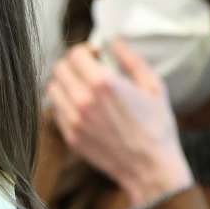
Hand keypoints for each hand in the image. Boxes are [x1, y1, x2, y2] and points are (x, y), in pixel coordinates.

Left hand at [46, 41, 192, 206]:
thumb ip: (131, 60)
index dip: (84, 51)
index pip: (74, 54)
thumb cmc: (157, 126)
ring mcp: (73, 120)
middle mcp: (83, 100)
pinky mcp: (70, 136)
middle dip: (72, 65)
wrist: (150, 167)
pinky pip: (56, 111)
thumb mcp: (153, 86)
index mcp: (104, 83)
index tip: (95, 55)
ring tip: (83, 88)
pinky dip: (65, 104)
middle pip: (59, 69)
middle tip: (87, 70)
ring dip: (65, 84)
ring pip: (53, 89)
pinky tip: (83, 107)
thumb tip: (115, 41)